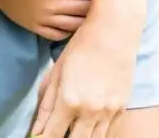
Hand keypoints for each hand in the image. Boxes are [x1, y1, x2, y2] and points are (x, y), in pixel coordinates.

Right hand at [0, 0, 93, 39]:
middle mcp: (51, 6)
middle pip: (83, 9)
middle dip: (97, 4)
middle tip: (106, 1)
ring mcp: (43, 19)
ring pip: (74, 25)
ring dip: (87, 20)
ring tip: (96, 15)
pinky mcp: (35, 27)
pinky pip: (57, 35)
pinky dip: (70, 32)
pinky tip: (76, 26)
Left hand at [31, 17, 139, 137]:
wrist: (114, 31)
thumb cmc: (81, 46)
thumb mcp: (57, 72)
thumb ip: (46, 104)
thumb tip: (36, 129)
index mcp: (69, 100)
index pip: (53, 135)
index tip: (39, 137)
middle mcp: (90, 111)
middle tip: (57, 131)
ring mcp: (109, 111)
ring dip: (81, 136)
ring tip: (71, 128)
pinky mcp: (121, 107)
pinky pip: (107, 129)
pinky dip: (97, 129)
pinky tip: (88, 119)